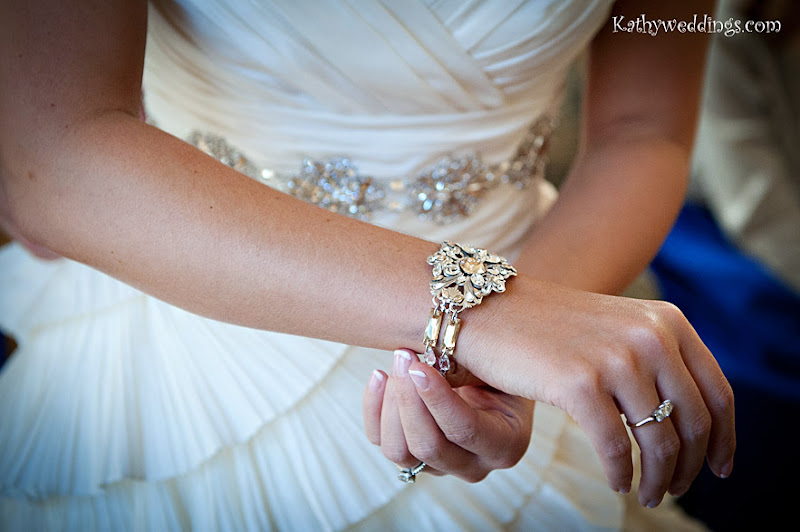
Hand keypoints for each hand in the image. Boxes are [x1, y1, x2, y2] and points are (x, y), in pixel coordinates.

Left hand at [362, 349, 533, 482]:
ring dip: (391, 405)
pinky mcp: (412, 457)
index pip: (465, 430)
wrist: (493, 378)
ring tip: (396, 364)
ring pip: (399, 452)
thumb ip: (475, 369)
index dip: (437, 399)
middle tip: (404, 357)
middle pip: (428, 447)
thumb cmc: (500, 368)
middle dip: (409, 399)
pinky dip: (374, 409)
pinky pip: (381, 441)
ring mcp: (439, 466)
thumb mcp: (499, 365)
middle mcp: (473, 466)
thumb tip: (435, 357)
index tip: (419, 366)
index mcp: (505, 445)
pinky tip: (379, 376)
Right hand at [456, 275, 735, 506]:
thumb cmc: (546, 327)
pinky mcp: (579, 383)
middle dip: (691, 467)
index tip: (720, 468)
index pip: (717, 391)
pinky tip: (618, 483)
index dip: (725, 438)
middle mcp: (650, 336)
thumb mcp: (615, 329)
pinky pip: (616, 448)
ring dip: (659, 479)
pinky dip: (622, 474)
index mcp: (666, 321)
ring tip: (648, 493)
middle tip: (677, 489)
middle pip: (694, 422)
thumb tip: (686, 420)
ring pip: (659, 441)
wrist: (486, 308)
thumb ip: (654, 358)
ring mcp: (616, 358)